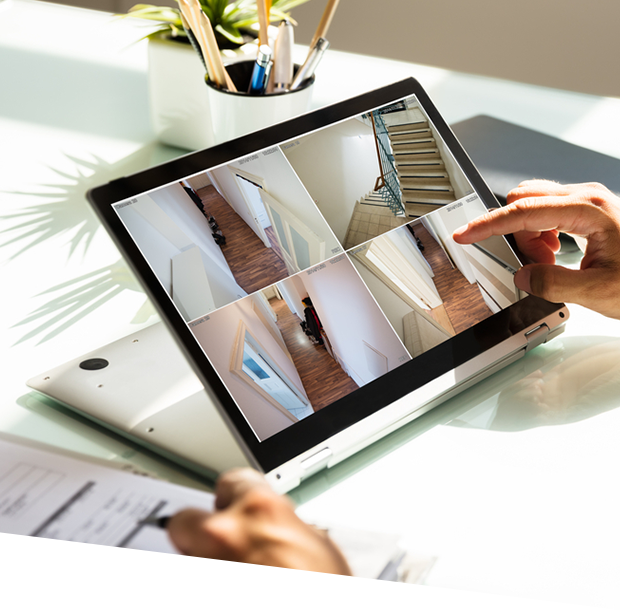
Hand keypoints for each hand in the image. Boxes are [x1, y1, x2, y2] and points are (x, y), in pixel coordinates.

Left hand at [166, 468, 369, 609]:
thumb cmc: (324, 606)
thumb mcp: (318, 547)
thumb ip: (281, 527)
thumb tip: (272, 529)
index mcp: (258, 509)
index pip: (231, 482)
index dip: (234, 497)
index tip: (230, 504)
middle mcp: (222, 534)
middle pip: (187, 520)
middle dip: (201, 534)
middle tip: (222, 554)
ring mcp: (197, 575)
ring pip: (183, 568)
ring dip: (202, 580)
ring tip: (237, 599)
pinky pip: (182, 603)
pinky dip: (200, 609)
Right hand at [452, 180, 619, 318]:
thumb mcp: (597, 291)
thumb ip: (551, 284)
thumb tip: (522, 275)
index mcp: (588, 210)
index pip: (521, 212)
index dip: (487, 225)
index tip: (465, 233)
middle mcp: (586, 198)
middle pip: (524, 203)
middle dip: (517, 235)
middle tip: (536, 264)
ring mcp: (586, 202)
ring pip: (533, 209)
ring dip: (531, 239)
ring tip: (552, 263)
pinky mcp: (586, 211)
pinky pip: (546, 215)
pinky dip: (542, 237)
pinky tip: (558, 255)